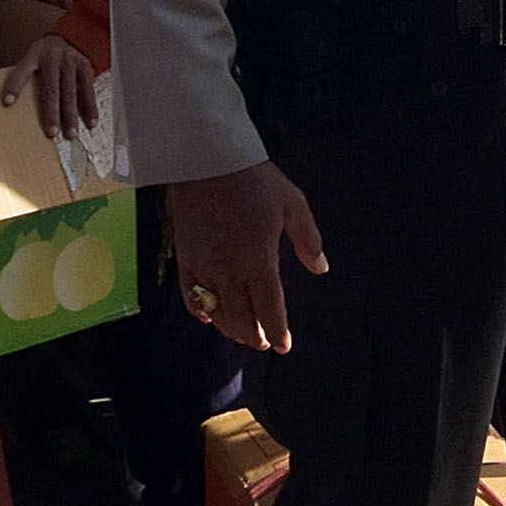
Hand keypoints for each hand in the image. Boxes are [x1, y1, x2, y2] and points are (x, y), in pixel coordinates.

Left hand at [0, 32, 99, 141]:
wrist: (72, 35)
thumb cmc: (47, 53)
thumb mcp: (34, 55)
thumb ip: (28, 74)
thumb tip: (12, 103)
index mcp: (35, 54)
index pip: (22, 71)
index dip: (14, 86)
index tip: (7, 102)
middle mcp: (54, 58)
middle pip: (52, 88)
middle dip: (52, 112)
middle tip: (51, 132)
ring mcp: (71, 63)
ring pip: (71, 92)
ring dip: (71, 115)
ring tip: (70, 133)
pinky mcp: (85, 68)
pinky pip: (88, 90)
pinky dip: (90, 108)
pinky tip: (90, 122)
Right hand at [169, 159, 327, 354]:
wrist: (206, 160)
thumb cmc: (253, 179)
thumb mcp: (292, 204)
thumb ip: (307, 240)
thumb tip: (320, 268)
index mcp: (259, 260)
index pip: (270, 309)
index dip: (277, 332)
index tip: (283, 345)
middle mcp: (230, 270)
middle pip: (242, 318)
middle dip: (254, 336)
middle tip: (262, 342)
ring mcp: (204, 265)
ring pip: (216, 312)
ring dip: (230, 328)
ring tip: (241, 333)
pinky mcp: (185, 257)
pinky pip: (189, 294)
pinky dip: (199, 310)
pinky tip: (207, 316)